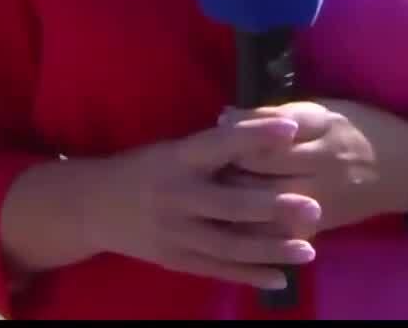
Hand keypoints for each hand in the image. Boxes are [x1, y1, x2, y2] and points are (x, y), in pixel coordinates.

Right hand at [83, 116, 323, 289]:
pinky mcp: (176, 260)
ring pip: (230, 246)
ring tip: (309, 249)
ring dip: (271, 250)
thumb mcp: (174, 149)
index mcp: (178, 158)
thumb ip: (216, 148)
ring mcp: (176, 233)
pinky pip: (218, 270)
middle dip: (274, 208)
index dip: (257, 135)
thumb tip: (270, 134)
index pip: (221, 144)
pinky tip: (281, 279)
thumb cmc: (145, 168)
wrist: (93, 206)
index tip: (294, 129)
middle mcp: (177, 196)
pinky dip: (250, 276)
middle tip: (314, 206)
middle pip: (230, 205)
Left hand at [221, 99, 407, 234]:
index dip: (237, 134)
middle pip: (260, 171)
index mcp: (322, 130)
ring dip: (237, 197)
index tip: (220, 128)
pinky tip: (238, 216)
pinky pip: (279, 230)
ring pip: (265, 204)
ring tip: (220, 186)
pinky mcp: (321, 224)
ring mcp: (320, 199)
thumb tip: (228, 115)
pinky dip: (255, 225)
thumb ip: (280, 112)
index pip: (266, 136)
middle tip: (212, 161)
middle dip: (229, 167)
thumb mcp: (329, 109)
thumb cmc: (367, 128)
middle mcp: (320, 166)